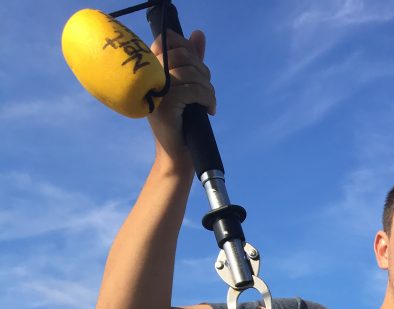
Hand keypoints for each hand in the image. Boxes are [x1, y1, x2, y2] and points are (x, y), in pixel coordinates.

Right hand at [149, 29, 215, 163]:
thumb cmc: (183, 122)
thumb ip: (192, 60)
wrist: (177, 156)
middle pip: (183, 56)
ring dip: (208, 88)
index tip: (199, 70)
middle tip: (207, 91)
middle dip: (203, 71)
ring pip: (191, 74)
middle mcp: (149, 77)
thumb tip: (198, 34)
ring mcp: (156, 91)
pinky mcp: (166, 104)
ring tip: (209, 103)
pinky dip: (207, 98)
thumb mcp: (188, 87)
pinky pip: (194, 90)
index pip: (168, 41)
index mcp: (150, 70)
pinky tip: (210, 110)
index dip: (188, 49)